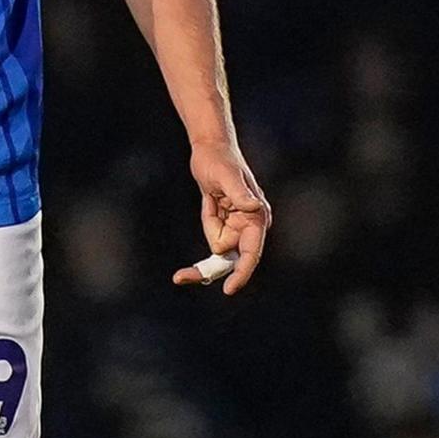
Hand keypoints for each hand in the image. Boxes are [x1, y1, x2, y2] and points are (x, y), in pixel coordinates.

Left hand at [172, 141, 270, 293]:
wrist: (211, 148)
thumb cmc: (220, 159)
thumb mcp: (227, 175)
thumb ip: (240, 193)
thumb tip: (254, 207)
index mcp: (257, 216)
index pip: (251, 253)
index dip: (241, 273)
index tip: (228, 289)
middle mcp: (250, 224)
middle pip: (231, 257)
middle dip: (211, 266)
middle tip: (181, 276)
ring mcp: (238, 225)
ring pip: (219, 247)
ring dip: (210, 223)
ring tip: (210, 196)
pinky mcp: (226, 223)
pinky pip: (213, 234)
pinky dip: (208, 222)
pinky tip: (209, 198)